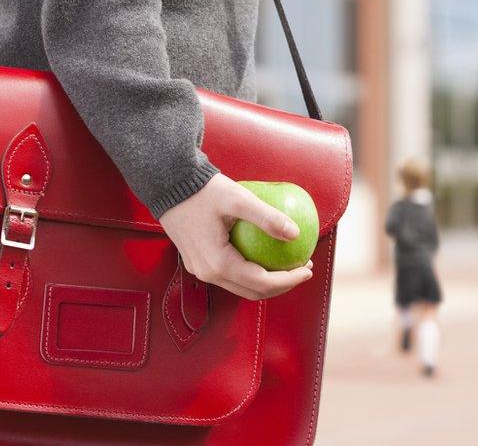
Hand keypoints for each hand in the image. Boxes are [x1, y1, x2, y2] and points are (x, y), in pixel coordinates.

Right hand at [159, 174, 313, 299]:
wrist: (169, 185)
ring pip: (241, 287)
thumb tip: (296, 233)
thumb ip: (267, 217)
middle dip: (282, 285)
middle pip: (253, 292)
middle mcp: (208, 273)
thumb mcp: (238, 199)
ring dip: (267, 281)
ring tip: (288, 263)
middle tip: (303, 268)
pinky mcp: (198, 262)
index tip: (308, 267)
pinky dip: (252, 272)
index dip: (289, 280)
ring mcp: (201, 270)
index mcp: (218, 263)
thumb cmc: (203, 190)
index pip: (262, 283)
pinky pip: (231, 275)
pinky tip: (265, 255)